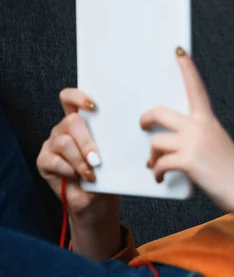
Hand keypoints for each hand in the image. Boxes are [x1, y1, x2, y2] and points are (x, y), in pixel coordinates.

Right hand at [36, 89, 120, 260]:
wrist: (97, 199)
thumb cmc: (107, 173)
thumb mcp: (113, 152)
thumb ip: (112, 137)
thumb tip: (126, 126)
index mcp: (81, 122)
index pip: (70, 98)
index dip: (78, 96)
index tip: (93, 106)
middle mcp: (64, 129)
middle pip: (71, 121)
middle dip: (87, 141)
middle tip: (97, 159)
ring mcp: (52, 144)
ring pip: (64, 142)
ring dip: (80, 159)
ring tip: (91, 173)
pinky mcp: (43, 161)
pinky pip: (54, 160)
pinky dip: (69, 169)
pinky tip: (78, 176)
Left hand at [141, 47, 233, 213]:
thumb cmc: (231, 171)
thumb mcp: (217, 144)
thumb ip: (198, 137)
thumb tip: (170, 142)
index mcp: (208, 120)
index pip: (196, 88)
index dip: (187, 68)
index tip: (179, 50)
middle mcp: (201, 127)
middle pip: (160, 112)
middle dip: (146, 119)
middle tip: (143, 126)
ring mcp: (194, 143)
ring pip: (156, 141)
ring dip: (152, 157)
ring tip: (155, 166)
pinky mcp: (189, 161)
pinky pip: (160, 163)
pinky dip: (157, 173)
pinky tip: (160, 179)